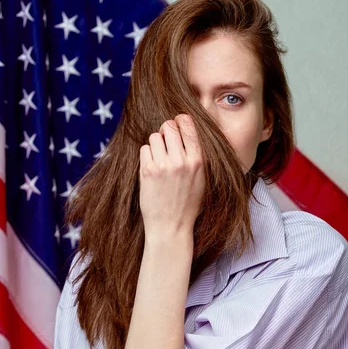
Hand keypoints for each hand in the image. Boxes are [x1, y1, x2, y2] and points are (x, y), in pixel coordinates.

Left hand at [139, 114, 205, 235]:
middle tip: (165, 142)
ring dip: (155, 144)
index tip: (177, 124)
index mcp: (198, 160)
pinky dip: (147, 155)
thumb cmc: (188, 205)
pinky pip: (144, 149)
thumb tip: (187, 131)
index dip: (180, 120)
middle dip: (166, 131)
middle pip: (169, 126)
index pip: (188, 124)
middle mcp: (181, 160)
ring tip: (159, 158)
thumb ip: (196, 156)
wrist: (171, 227)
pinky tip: (151, 168)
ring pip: (155, 136)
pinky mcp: (147, 171)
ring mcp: (164, 165)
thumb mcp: (202, 179)